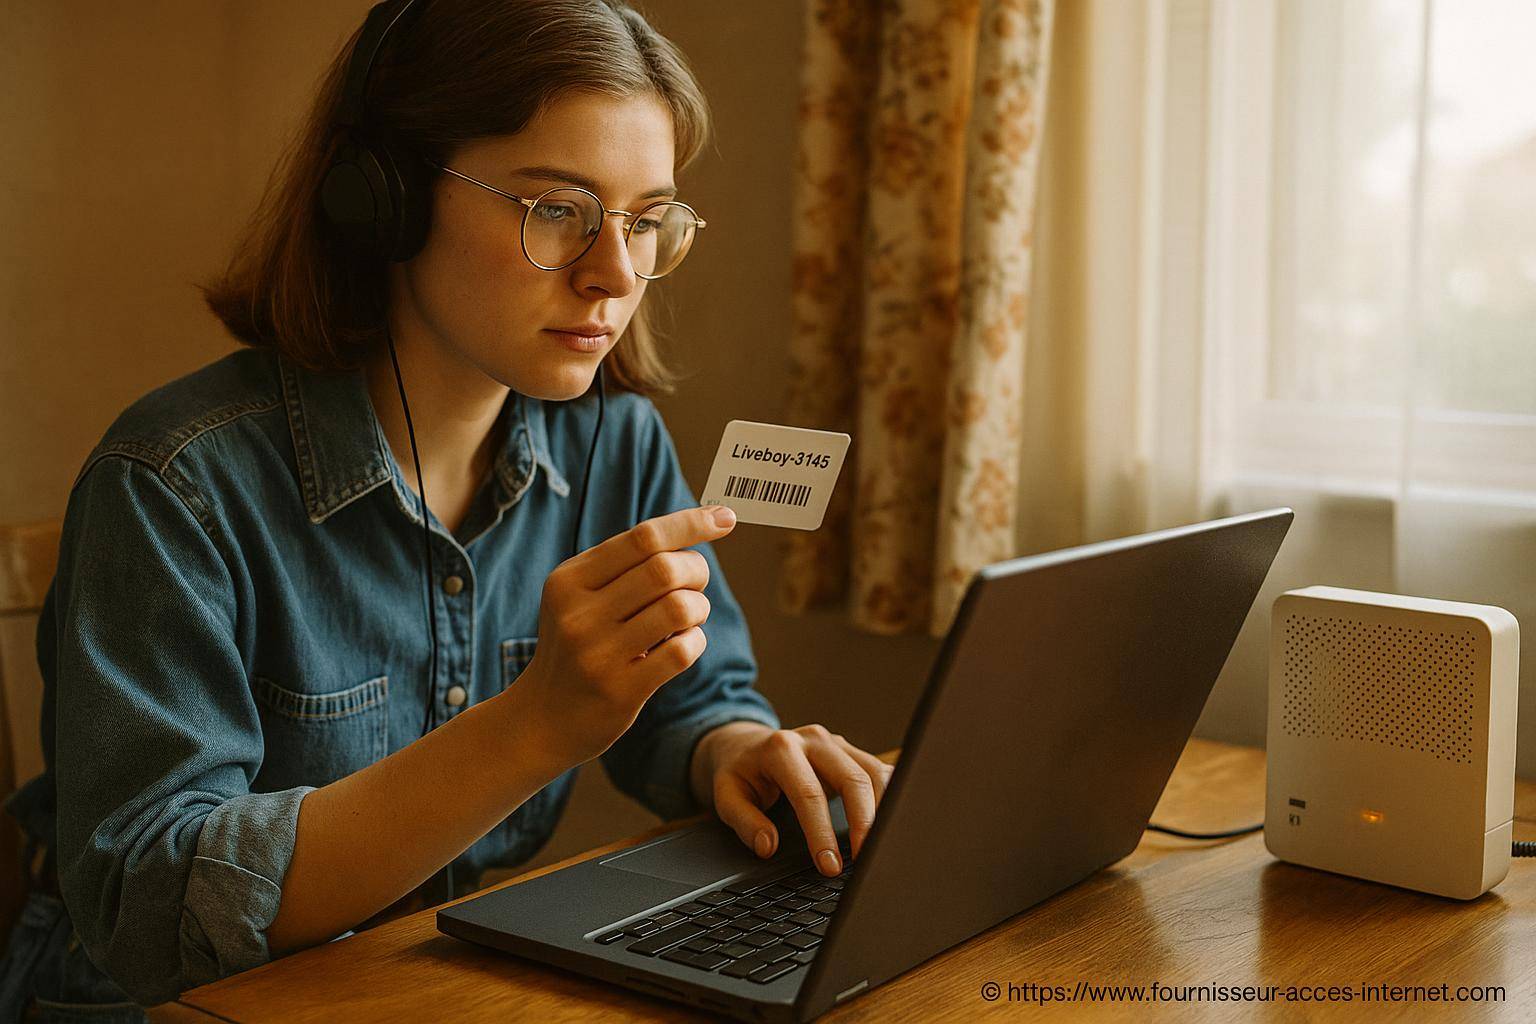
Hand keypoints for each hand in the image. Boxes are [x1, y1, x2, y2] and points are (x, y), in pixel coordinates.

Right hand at [516, 505, 737, 765]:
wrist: (541, 719)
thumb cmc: (577, 645)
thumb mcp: (580, 598)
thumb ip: (626, 565)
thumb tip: (700, 524)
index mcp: (569, 580)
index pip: (642, 537)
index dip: (690, 524)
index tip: (726, 517)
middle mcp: (578, 613)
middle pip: (665, 569)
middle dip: (696, 571)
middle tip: (696, 584)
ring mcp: (597, 655)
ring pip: (679, 608)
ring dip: (699, 608)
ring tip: (689, 617)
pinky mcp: (619, 691)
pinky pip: (682, 651)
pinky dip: (695, 642)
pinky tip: (684, 645)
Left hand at [698, 723, 895, 875]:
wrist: (747, 745)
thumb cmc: (740, 773)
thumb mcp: (726, 795)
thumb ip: (744, 822)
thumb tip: (767, 846)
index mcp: (781, 749)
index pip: (808, 794)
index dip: (821, 833)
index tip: (829, 866)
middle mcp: (814, 740)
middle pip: (853, 779)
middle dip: (864, 823)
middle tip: (865, 861)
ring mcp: (837, 744)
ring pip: (875, 773)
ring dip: (884, 811)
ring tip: (882, 846)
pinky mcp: (852, 753)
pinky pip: (880, 772)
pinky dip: (891, 798)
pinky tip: (892, 823)